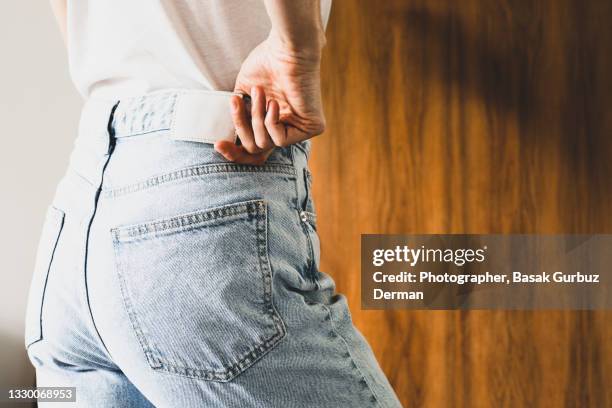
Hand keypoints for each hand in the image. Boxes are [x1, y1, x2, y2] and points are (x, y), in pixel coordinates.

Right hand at [214, 32, 325, 164]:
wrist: (286, 48)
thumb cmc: (266, 63)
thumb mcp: (244, 94)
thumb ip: (239, 116)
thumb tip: (228, 138)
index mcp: (275, 121)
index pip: (254, 151)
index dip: (234, 152)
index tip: (217, 144)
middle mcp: (290, 128)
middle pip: (256, 149)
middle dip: (242, 127)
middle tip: (236, 103)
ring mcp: (302, 129)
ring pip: (265, 143)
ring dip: (256, 117)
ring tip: (259, 91)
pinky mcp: (313, 127)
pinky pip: (280, 140)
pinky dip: (271, 121)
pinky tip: (274, 103)